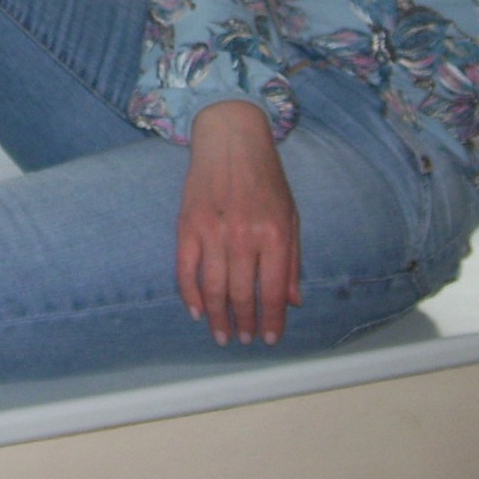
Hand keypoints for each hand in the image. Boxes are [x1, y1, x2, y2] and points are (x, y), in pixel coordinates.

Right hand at [176, 101, 300, 345]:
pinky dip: (189, 295)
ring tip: (222, 335)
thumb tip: (293, 301)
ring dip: (218, 318)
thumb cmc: (266, 178)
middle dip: (244, 323)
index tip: (269, 338)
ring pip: (213, 289)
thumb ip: (292, 260)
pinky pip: (185, 270)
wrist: (231, 139)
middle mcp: (243, 236)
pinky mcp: (187, 226)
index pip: (272, 291)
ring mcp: (212, 232)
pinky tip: (197, 311)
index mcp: (274, 234)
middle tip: (244, 339)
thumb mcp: (291, 215)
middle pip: (241, 295)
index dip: (271, 320)